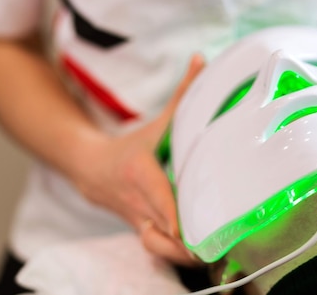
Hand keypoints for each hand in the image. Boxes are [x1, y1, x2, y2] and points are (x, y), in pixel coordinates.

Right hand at [70, 54, 205, 264]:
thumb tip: (202, 59)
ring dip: (185, 254)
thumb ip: (183, 93)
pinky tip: (200, 255)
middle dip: (193, 241)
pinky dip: (176, 256)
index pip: (160, 197)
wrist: (90, 168)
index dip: (178, 216)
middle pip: (165, 229)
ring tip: (217, 255)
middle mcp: (138, 202)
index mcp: (141, 173)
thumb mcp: (158, 121)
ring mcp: (138, 220)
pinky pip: (158, 250)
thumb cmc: (132, 145)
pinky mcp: (141, 232)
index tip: (200, 229)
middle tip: (226, 245)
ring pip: (160, 248)